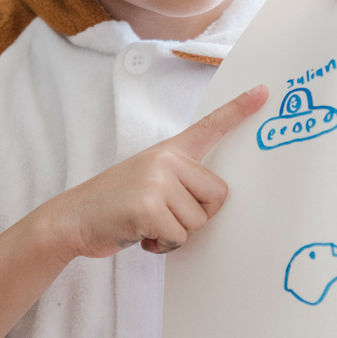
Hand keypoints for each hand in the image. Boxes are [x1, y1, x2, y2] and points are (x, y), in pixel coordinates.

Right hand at [51, 84, 268, 258]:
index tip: (264, 91)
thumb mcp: (149, 181)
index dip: (239, 110)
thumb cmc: (117, 206)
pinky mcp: (148, 206)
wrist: (72, 217)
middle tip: (164, 216)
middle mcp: (166, 159)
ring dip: (176, 234)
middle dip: (196, 216)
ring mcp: (157, 180)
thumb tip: (213, 201)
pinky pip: (180, 237)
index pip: (210, 126)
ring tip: (147, 224)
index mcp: (170, 151)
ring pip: (199, 221)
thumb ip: (180, 182)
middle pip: (217, 196)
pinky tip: (140, 234)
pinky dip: (163, 245)